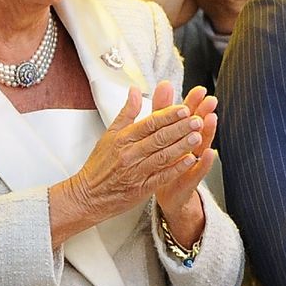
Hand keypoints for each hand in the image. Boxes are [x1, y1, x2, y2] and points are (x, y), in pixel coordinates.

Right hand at [50, 83, 206, 246]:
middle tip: (197, 120)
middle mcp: (130, 154)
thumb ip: (126, 112)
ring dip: (182, 146)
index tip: (184, 109)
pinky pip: (162, 177)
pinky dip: (177, 169)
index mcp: (123, 138)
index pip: (150, 123)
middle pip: (159, 138)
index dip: (168, 116)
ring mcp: (136, 172)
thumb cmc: (100, 165)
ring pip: (163, 156)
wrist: (88, 195)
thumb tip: (135, 90)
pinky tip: (190, 161)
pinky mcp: (142, 188)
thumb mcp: (110, 134)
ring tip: (198, 137)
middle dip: (180, 128)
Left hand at [153, 83, 217, 246]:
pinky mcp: (191, 178)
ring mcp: (192, 161)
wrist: (167, 193)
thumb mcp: (160, 133)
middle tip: (211, 100)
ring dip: (208, 132)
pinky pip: (199, 169)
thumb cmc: (165, 161)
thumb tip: (164, 84)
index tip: (199, 89)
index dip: (193, 102)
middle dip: (204, 112)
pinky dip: (205, 161)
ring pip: (202, 144)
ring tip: (212, 120)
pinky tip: (211, 153)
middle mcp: (189, 145)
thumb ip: (162, 109)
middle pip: (198, 126)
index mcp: (180, 133)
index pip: (188, 114)